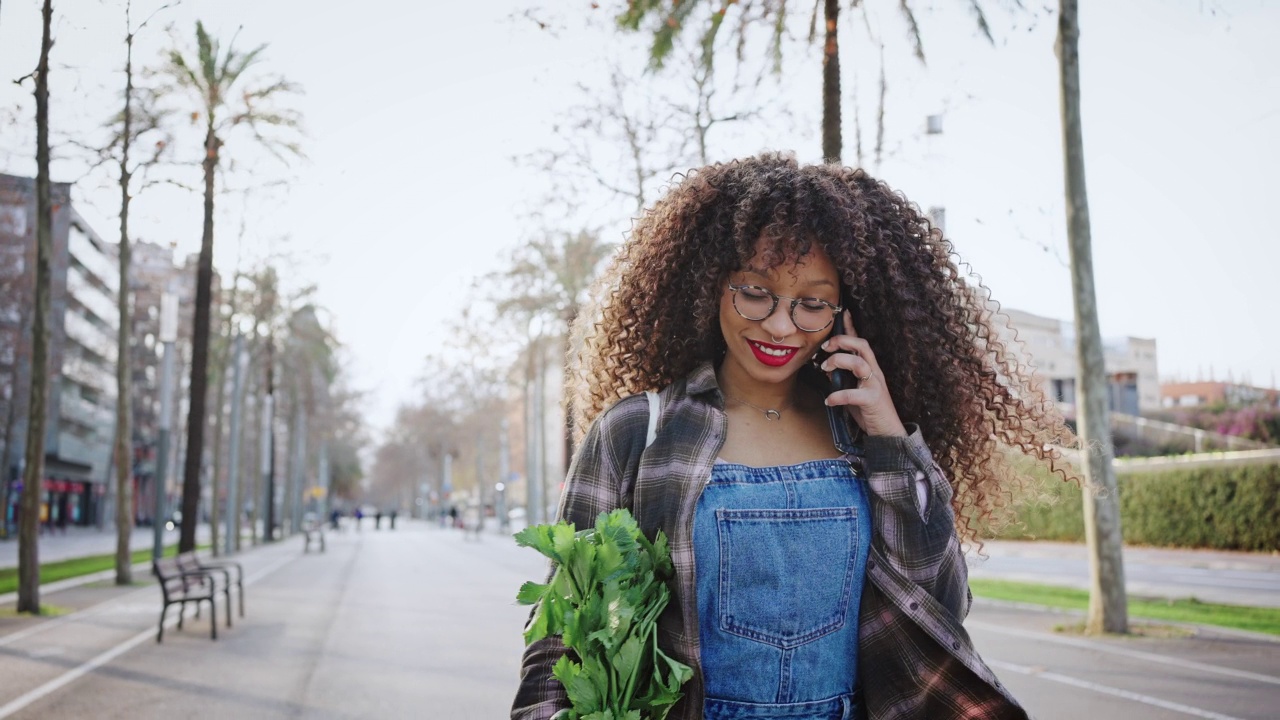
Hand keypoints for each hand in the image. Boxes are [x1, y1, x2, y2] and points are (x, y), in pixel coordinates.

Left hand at [819, 310, 907, 437]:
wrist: (887, 433)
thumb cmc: (869, 411)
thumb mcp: (853, 392)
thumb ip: (842, 378)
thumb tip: (826, 367)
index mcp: (870, 368)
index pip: (861, 343)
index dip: (852, 328)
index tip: (843, 314)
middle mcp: (875, 373)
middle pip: (862, 346)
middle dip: (842, 342)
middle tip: (826, 348)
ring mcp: (875, 386)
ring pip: (859, 363)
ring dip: (839, 362)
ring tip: (825, 369)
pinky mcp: (873, 400)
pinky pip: (854, 393)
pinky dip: (838, 395)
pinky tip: (829, 401)